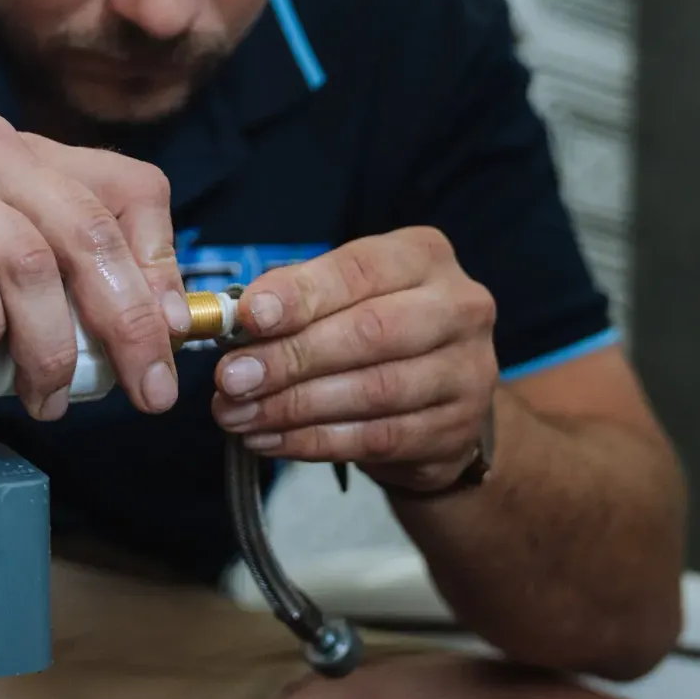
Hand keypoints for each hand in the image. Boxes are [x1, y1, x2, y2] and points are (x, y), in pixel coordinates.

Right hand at [0, 114, 190, 420]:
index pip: (132, 189)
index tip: (167, 333)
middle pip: (93, 233)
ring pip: (33, 261)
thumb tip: (150, 330)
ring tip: (45, 397)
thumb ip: (56, 276)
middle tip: (144, 391)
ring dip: (49, 345)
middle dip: (129, 324)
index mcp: (31, 157)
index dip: (161, 264)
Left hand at [210, 227, 496, 493]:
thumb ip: (297, 300)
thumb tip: (237, 319)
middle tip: (232, 378)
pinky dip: (315, 442)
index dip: (302, 294)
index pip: (359, 269)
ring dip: (294, 407)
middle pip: (370, 332)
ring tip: (239, 415)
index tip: (249, 317)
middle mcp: (459, 307)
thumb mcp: (344, 297)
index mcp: (424, 256)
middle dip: (291, 357)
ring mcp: (467, 371)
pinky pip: (378, 438)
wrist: (442, 401)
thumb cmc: (377, 332)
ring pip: (374, 392)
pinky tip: (270, 440)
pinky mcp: (457, 429)